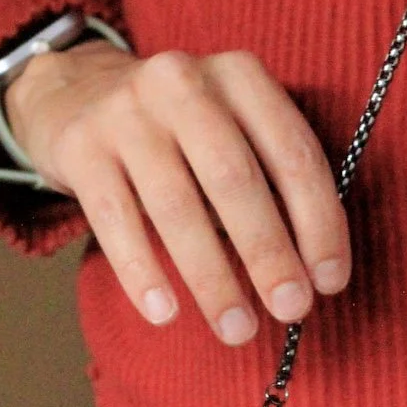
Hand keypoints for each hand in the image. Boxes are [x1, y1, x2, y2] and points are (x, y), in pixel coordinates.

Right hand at [5, 41, 349, 342]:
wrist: (75, 94)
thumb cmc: (181, 132)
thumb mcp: (232, 128)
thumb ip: (270, 182)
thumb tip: (309, 273)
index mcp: (240, 77)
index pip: (292, 153)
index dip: (319, 222)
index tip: (330, 280)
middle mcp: (183, 83)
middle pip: (234, 179)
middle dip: (268, 253)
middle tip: (291, 309)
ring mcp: (126, 113)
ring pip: (176, 205)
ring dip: (212, 277)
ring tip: (236, 329)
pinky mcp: (80, 147)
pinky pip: (115, 220)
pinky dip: (142, 273)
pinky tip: (165, 314)